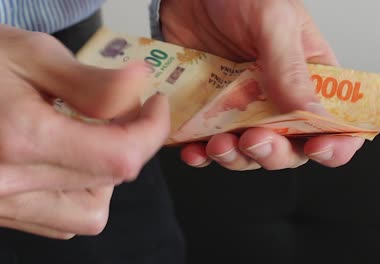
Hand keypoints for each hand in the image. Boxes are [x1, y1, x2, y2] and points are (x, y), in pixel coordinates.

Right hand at [0, 25, 169, 237]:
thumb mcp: (30, 55)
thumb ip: (92, 81)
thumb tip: (140, 85)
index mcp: (22, 138)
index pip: (120, 155)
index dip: (152, 130)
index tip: (155, 105)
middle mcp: (11, 183)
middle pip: (110, 181)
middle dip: (130, 143)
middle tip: (122, 111)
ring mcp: (3, 204)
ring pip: (89, 212)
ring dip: (106, 175)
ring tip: (87, 137)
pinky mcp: (1, 212)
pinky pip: (61, 220)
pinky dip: (80, 192)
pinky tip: (66, 159)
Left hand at [159, 0, 363, 169]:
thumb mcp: (273, 21)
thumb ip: (291, 69)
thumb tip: (316, 114)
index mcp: (309, 77)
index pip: (337, 121)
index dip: (337, 142)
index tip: (320, 148)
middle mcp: (280, 99)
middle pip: (291, 147)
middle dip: (275, 153)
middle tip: (255, 140)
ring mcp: (244, 109)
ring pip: (251, 152)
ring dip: (237, 158)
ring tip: (219, 144)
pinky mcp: (212, 113)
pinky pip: (210, 145)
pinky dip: (203, 155)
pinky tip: (194, 150)